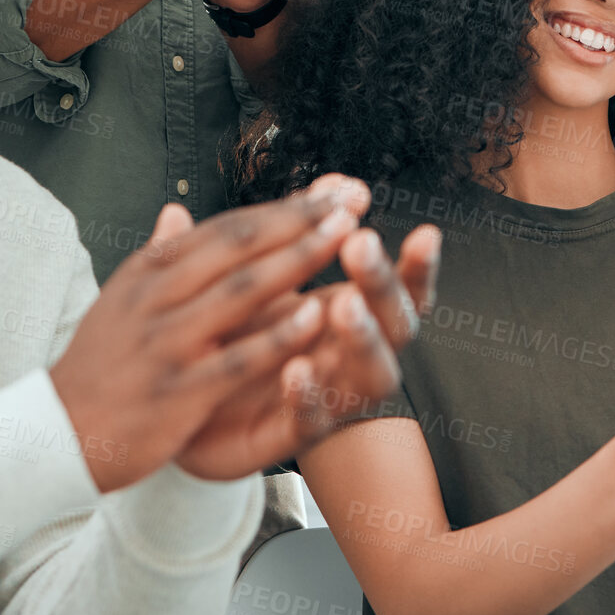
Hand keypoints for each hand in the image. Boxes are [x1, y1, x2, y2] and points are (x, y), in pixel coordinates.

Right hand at [48, 178, 373, 491]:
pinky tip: (315, 317)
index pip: (225, 228)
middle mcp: (156, 298)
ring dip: (297, 259)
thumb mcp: (120, 300)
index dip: (282, 207)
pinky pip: (235, 359)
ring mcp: (166, 343)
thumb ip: (159, 256)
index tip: (329, 192)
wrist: (54, 434)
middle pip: (238, 246)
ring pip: (241, 291)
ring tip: (344, 236)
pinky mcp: (176, 391)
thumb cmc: (98, 368)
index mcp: (149, 272)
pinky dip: (276, 337)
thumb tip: (176, 211)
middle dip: (299, 219)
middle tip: (350, 199)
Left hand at [176, 215, 441, 478]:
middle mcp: (352, 355)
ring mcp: (331, 396)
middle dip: (384, 285)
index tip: (426, 234)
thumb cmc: (240, 334)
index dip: (419, 266)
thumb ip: (305, 230)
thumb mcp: (269, 273)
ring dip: (362, 339)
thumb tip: (340, 181)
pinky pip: (312, 422)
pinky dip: (309, 396)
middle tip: (362, 248)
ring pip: (374, 376)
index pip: (402, 289)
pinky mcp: (293, 433)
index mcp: (350, 313)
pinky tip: (295, 369)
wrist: (189, 404)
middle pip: (397, 325)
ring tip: (341, 305)